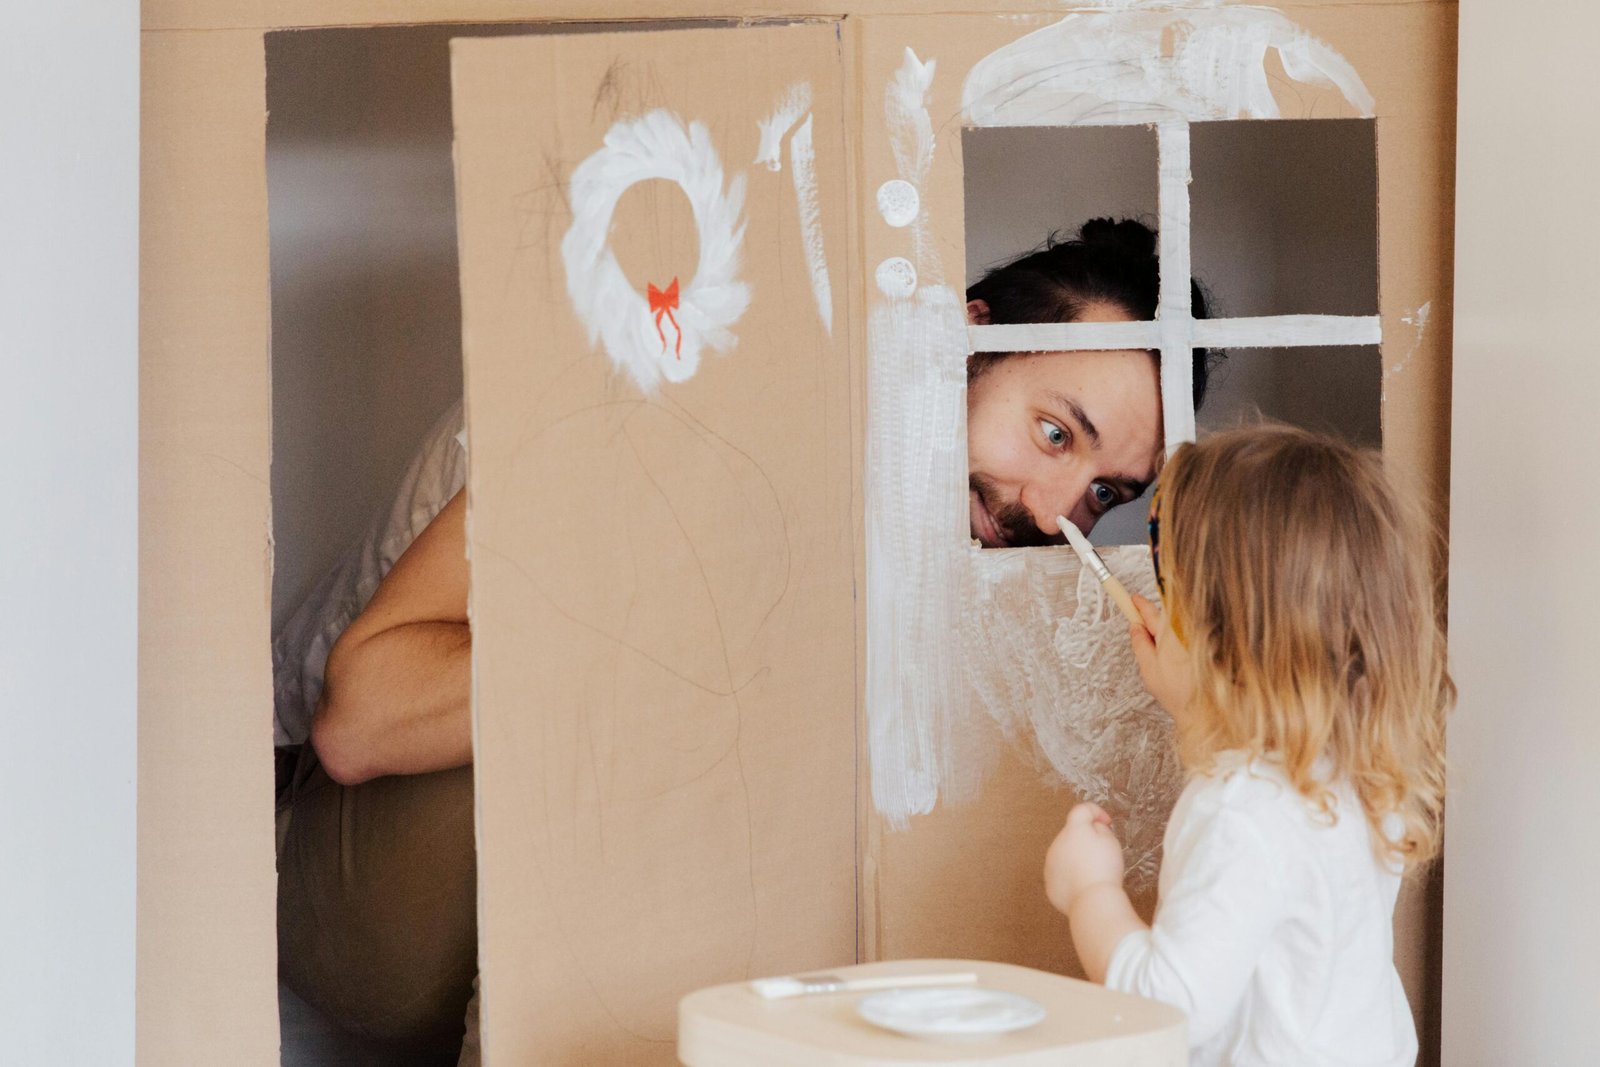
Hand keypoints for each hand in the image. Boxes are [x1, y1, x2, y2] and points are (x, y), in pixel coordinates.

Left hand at [1043, 802, 1125, 915]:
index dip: (1096, 812)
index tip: (1106, 822)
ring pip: (1064, 855)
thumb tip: (1093, 828)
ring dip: (1076, 858)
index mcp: (1072, 830)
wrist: (1092, 900)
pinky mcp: (1050, 883)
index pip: (1081, 811)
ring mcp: (1050, 864)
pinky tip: (1085, 885)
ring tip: (1094, 872)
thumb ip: (1100, 828)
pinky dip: (1071, 876)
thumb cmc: (1104, 868)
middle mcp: (1056, 844)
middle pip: (1071, 835)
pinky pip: (1062, 874)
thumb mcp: (1110, 841)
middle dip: (1085, 839)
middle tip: (1102, 852)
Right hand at [1127, 594, 1193, 722]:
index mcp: (1170, 633)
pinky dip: (1176, 646)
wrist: (1203, 709)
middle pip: (1163, 617)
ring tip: (1162, 662)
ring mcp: (1196, 638)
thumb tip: (1135, 628)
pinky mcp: (1203, 647)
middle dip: (1151, 623)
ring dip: (1164, 637)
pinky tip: (1175, 665)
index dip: (1138, 604)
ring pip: (1174, 629)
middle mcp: (1185, 631)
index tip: (1131, 599)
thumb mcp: (1148, 667)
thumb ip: (1140, 643)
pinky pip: (1185, 638)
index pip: (1150, 611)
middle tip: (1142, 638)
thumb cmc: (1178, 692)